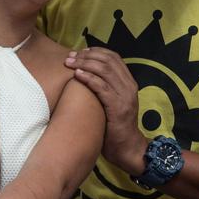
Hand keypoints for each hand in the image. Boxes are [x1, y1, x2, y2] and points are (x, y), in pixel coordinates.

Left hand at [65, 47, 146, 174]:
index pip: (114, 57)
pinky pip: (102, 87)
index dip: (96, 51)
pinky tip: (77, 75)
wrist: (127, 147)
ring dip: (84, 64)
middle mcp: (129, 86)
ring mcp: (125, 96)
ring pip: (104, 70)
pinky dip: (88, 78)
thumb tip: (85, 74)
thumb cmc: (114, 126)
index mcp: (129, 82)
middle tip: (70, 57)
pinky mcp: (118, 107)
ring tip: (69, 63)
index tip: (80, 52)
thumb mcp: (112, 102)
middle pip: (108, 60)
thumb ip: (105, 88)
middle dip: (87, 55)